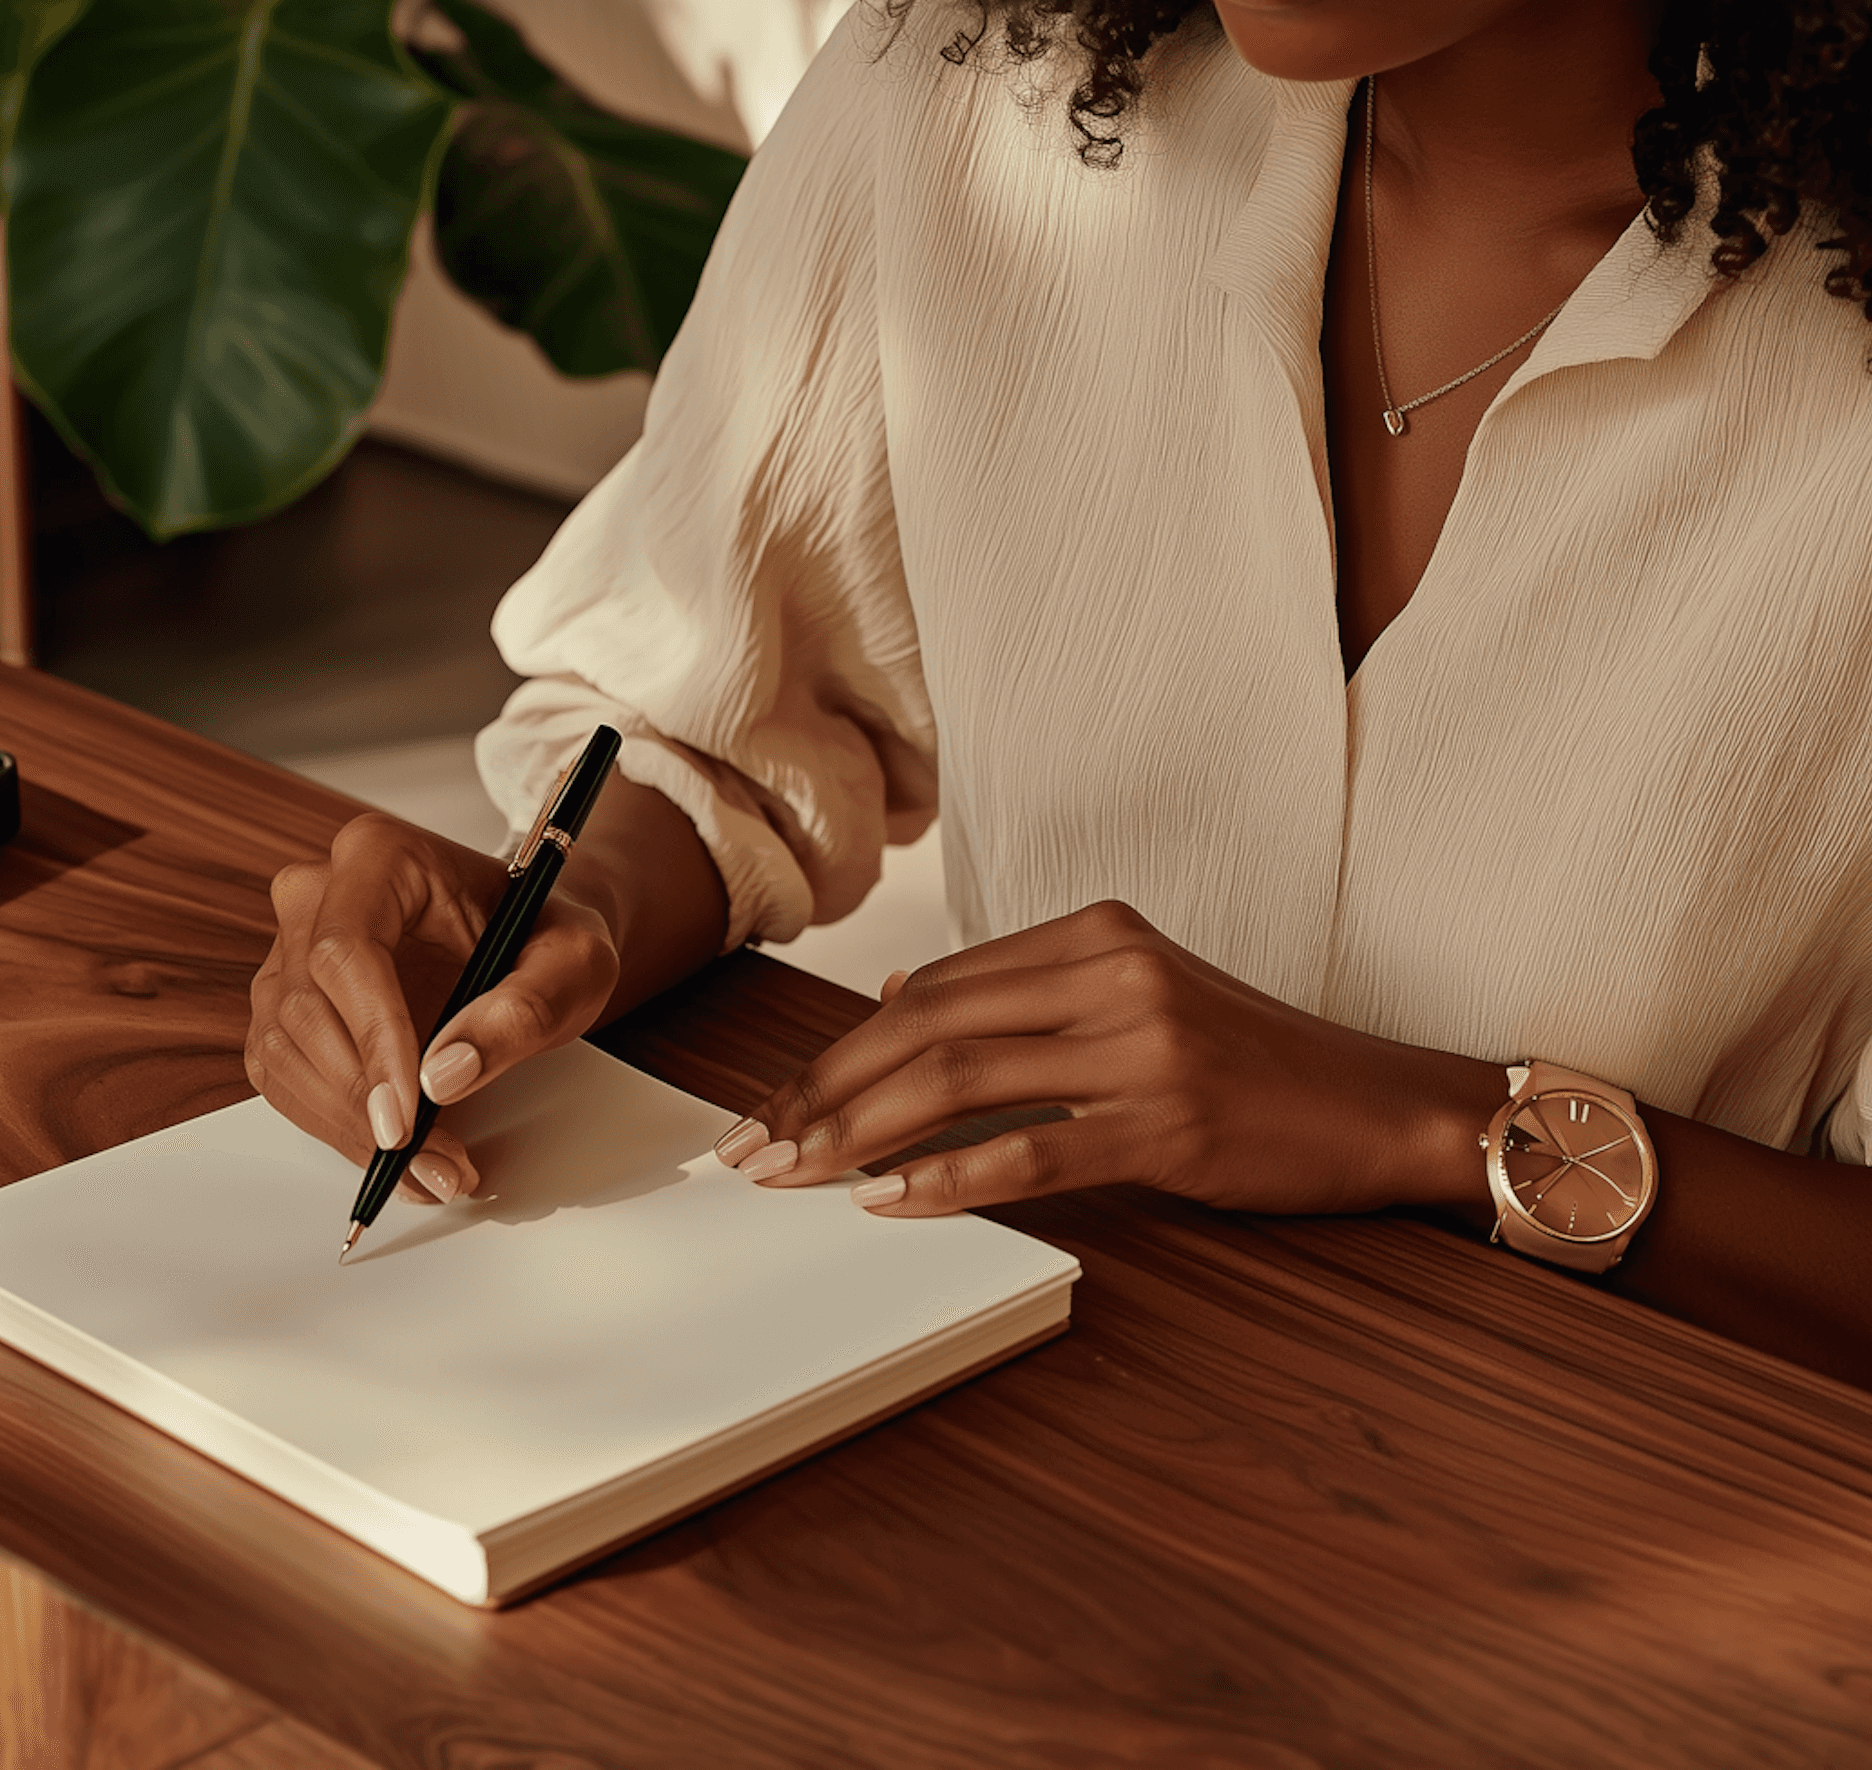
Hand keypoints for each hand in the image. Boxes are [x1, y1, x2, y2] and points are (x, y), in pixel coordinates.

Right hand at [244, 813, 620, 1200]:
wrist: (530, 941)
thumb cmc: (547, 937)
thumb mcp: (573, 964)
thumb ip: (524, 1008)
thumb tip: (443, 1075)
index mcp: (381, 856)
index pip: (346, 949)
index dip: (371, 1036)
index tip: (407, 1113)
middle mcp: (318, 894)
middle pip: (307, 1009)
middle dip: (368, 1102)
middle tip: (436, 1162)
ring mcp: (290, 951)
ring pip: (285, 1052)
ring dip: (350, 1127)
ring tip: (432, 1169)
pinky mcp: (286, 1005)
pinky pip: (285, 1076)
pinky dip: (336, 1126)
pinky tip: (399, 1157)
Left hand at [716, 901, 1492, 1216]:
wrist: (1379, 1102)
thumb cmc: (1251, 1060)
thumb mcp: (1135, 993)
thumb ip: (1023, 992)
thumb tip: (898, 996)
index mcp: (1095, 932)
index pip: (932, 987)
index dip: (840, 1047)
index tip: (778, 1100)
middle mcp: (1111, 971)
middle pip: (927, 1025)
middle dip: (824, 1088)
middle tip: (756, 1144)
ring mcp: (1142, 1043)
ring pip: (962, 1078)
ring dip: (860, 1131)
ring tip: (796, 1174)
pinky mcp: (1169, 1121)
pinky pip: (1035, 1150)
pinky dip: (951, 1177)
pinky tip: (891, 1203)